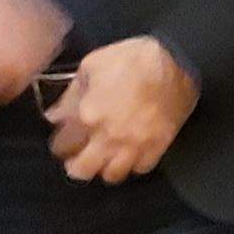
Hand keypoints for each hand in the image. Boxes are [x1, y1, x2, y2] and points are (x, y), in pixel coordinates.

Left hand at [45, 37, 198, 183]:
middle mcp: (108, 137)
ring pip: (111, 175)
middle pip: (82, 171)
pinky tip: (130, 153)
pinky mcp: (158, 145)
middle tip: (78, 154)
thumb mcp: (92, 65)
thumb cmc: (132, 58)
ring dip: (104, 167)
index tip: (64, 137)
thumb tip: (55, 116)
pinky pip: (140, 168)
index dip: (59, 141)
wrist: (178, 60)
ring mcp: (135, 144)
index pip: (61, 145)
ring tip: (104, 157)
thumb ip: (70, 94)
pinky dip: (133, 164)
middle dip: (75, 164)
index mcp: (88, 115)